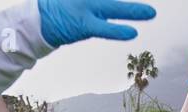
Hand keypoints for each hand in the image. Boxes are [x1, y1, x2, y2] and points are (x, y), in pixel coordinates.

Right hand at [37, 0, 156, 47]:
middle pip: (112, 0)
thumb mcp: (75, 1)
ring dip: (132, 10)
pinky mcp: (82, 24)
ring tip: (151, 14)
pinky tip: (132, 33)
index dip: (125, 6)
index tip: (137, 9)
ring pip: (112, 7)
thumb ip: (93, 4)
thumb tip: (106, 7)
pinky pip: (103, 29)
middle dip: (131, 5)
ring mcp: (85, 7)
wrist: (36, 21)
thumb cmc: (57, 7)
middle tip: (152, 9)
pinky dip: (117, 31)